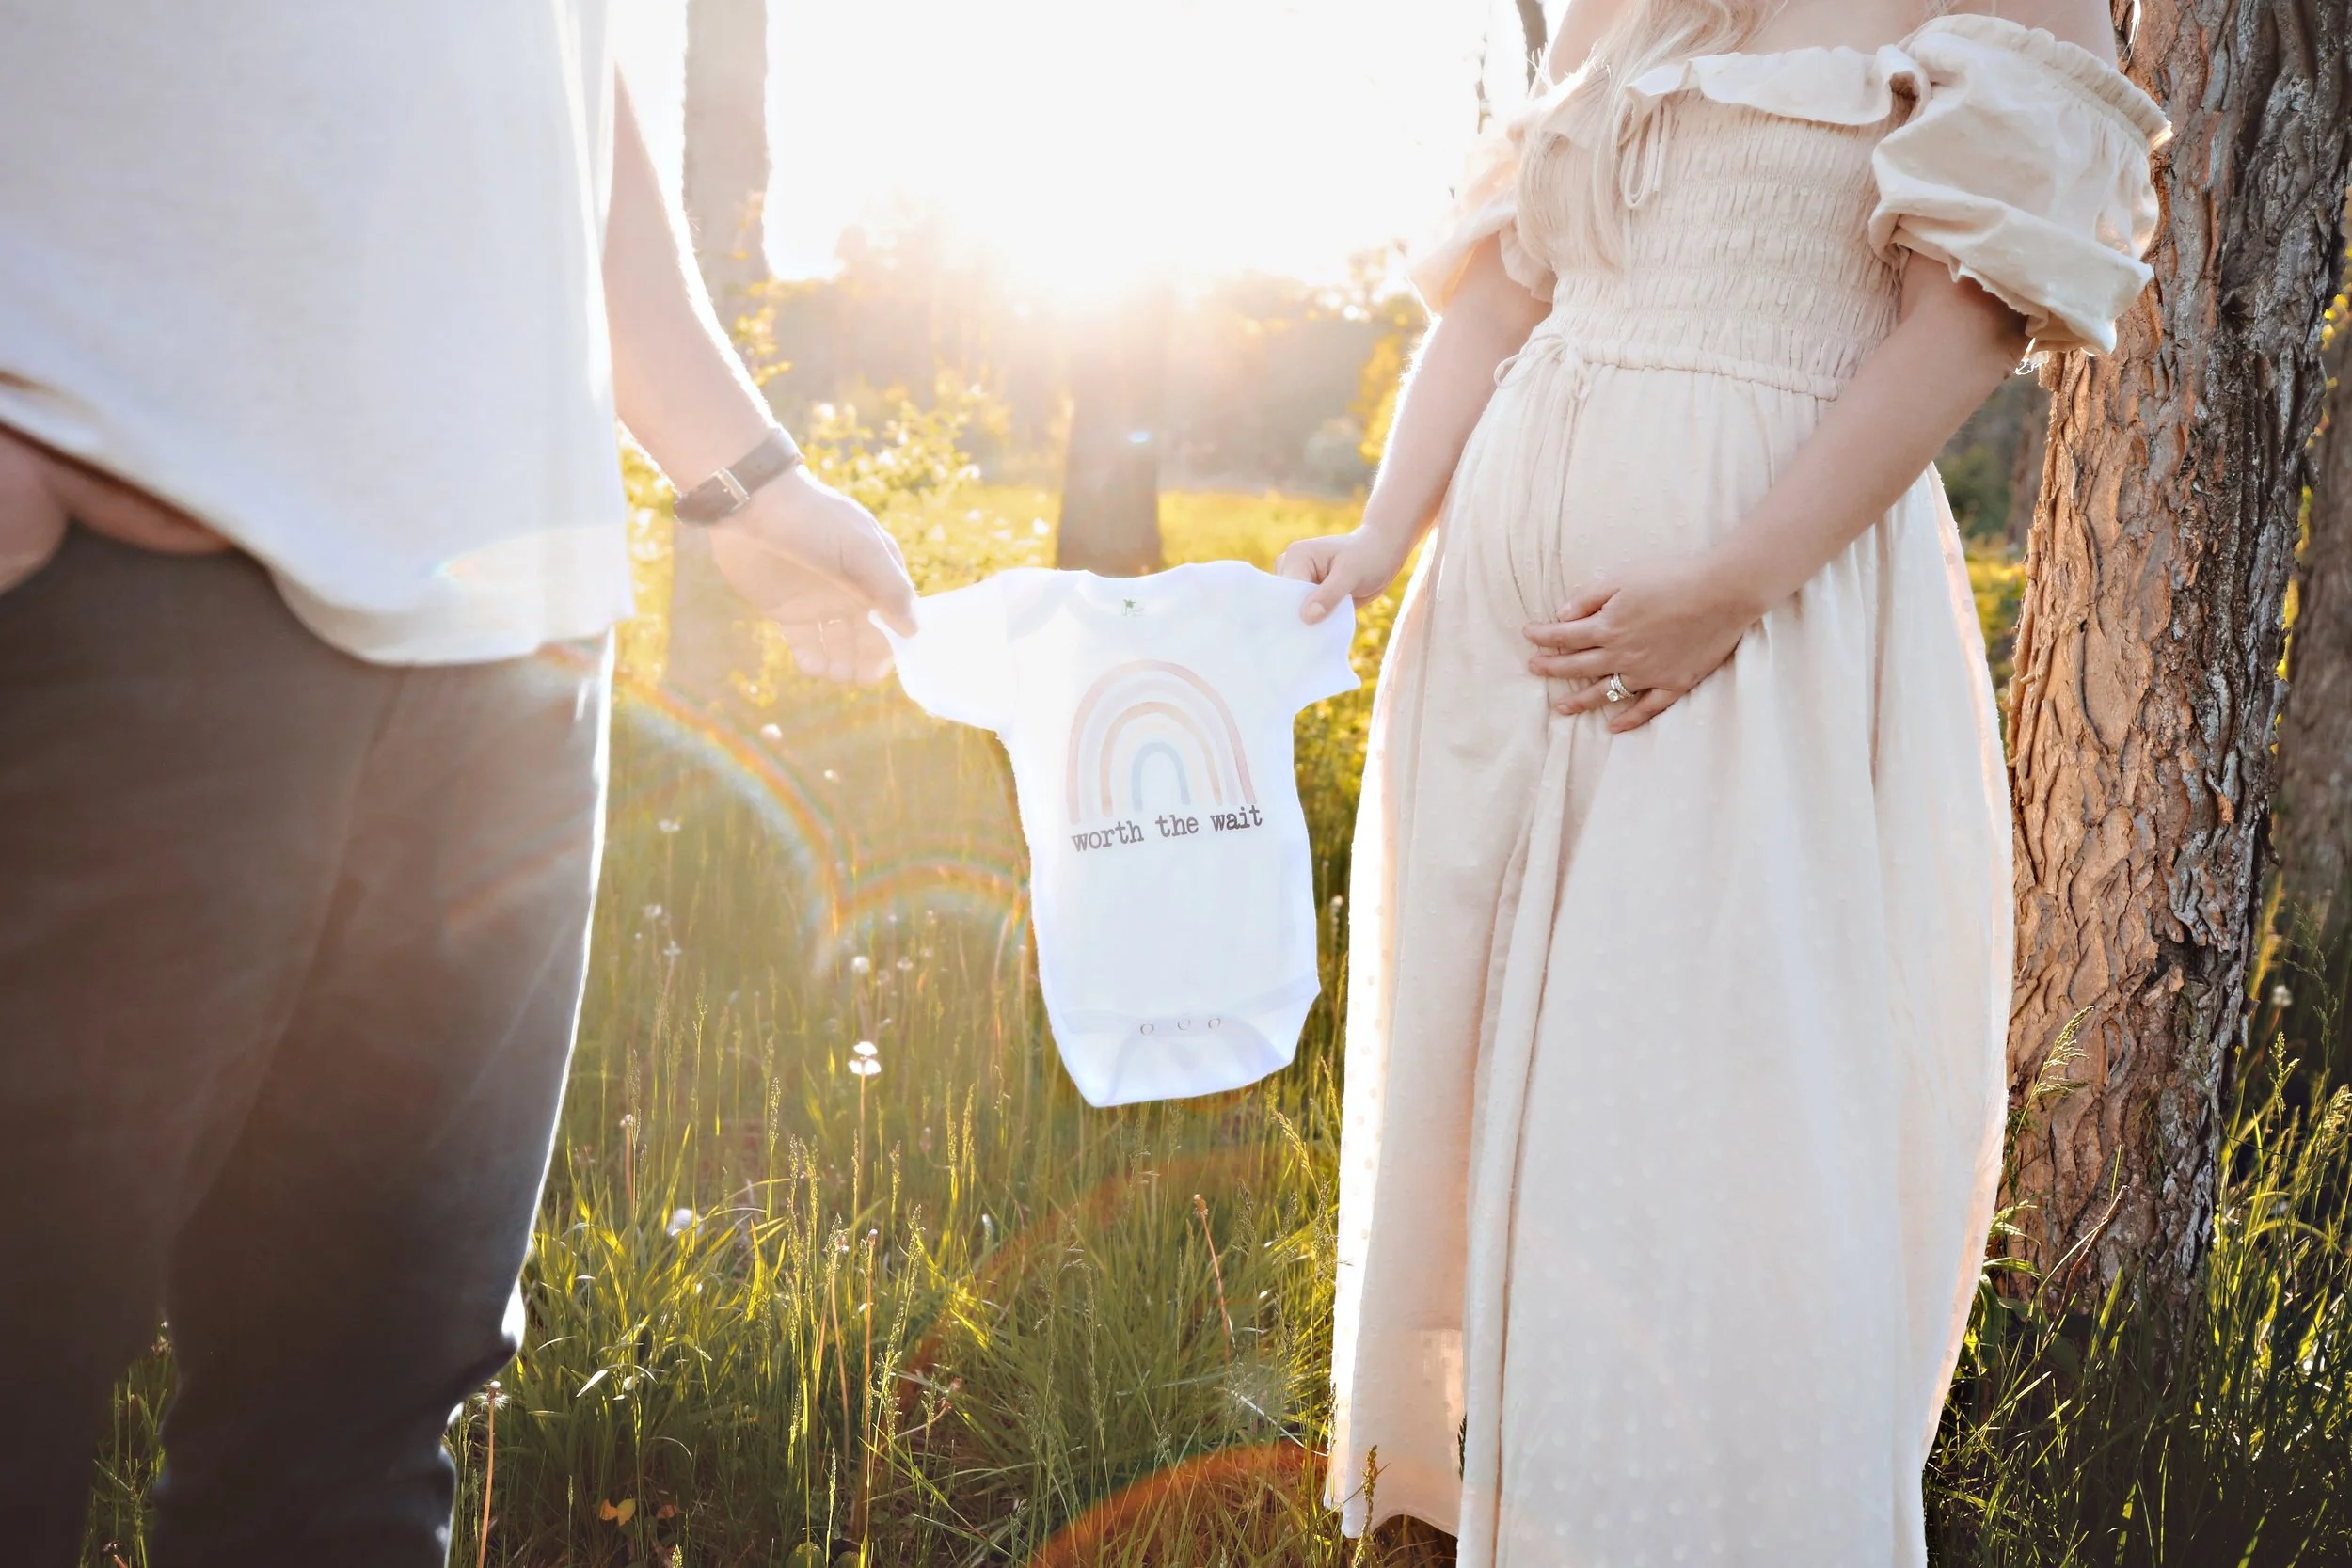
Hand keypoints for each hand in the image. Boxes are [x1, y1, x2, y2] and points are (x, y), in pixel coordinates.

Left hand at [707, 468, 916, 683]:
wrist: (752, 506)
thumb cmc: (813, 521)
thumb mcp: (860, 548)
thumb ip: (889, 588)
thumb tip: (913, 629)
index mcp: (876, 573)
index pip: (896, 617)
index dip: (896, 642)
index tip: (888, 661)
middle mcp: (852, 591)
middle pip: (868, 638)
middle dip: (867, 661)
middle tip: (858, 676)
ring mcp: (819, 602)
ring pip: (839, 646)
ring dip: (841, 664)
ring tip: (834, 670)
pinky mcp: (787, 611)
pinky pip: (806, 644)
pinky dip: (811, 659)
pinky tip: (811, 664)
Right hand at [1276, 526, 1414, 623]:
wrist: (1383, 554)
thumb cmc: (1368, 557)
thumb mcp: (1350, 575)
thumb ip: (1329, 595)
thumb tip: (1307, 617)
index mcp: (1297, 556)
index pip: (1287, 591)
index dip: (1297, 612)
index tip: (1311, 629)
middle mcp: (1293, 568)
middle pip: (1288, 603)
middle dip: (1303, 619)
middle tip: (1321, 632)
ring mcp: (1301, 582)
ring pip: (1297, 611)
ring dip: (1312, 622)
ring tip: (1328, 627)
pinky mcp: (1311, 594)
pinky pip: (1309, 614)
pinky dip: (1319, 622)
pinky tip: (1330, 627)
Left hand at [1524, 553, 1760, 731]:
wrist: (1722, 592)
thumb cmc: (1672, 577)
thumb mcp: (1622, 577)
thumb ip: (1589, 597)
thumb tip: (1561, 615)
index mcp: (1608, 628)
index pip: (1565, 636)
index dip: (1543, 636)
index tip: (1528, 634)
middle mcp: (1622, 656)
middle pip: (1578, 667)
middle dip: (1552, 667)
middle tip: (1533, 668)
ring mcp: (1648, 674)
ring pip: (1606, 693)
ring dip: (1580, 701)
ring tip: (1560, 708)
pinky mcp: (1674, 684)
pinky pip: (1647, 709)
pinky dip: (1629, 719)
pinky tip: (1614, 726)